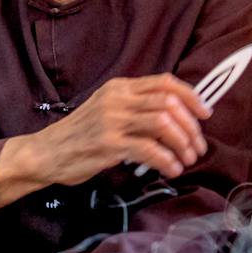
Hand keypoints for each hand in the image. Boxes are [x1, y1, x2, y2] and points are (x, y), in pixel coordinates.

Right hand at [28, 76, 209, 183]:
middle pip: (169, 103)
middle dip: (191, 127)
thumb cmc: (80, 136)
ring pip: (163, 123)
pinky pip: (149, 149)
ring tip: (188, 160)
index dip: (192, 97)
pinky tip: (172, 169)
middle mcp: (118, 98)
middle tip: (198, 146)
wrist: (45, 153)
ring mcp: (112, 120)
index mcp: (120, 87)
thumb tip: (177, 118)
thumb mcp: (108, 111)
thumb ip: (136, 108)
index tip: (205, 114)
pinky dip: (167, 160)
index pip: (165, 83)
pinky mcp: (109, 144)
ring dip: (183, 143)